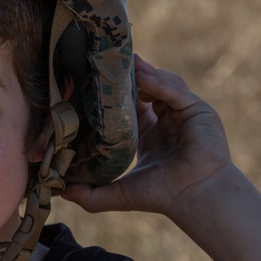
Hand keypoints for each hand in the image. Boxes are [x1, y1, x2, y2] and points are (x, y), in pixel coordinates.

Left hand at [62, 56, 235, 217]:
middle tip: (105, 63)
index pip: (132, 104)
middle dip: (129, 76)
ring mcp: (185, 113)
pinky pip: (175, 91)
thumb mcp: (119, 193)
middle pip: (147, 87)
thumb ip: (91, 195)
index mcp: (152, 133)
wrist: (193, 198)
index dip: (115, 94)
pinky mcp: (198, 110)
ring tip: (122, 65)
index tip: (93, 83)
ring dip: (142, 74)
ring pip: (162, 84)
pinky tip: (141, 78)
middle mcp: (168, 119)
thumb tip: (62, 192)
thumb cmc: (161, 196)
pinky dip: (159, 83)